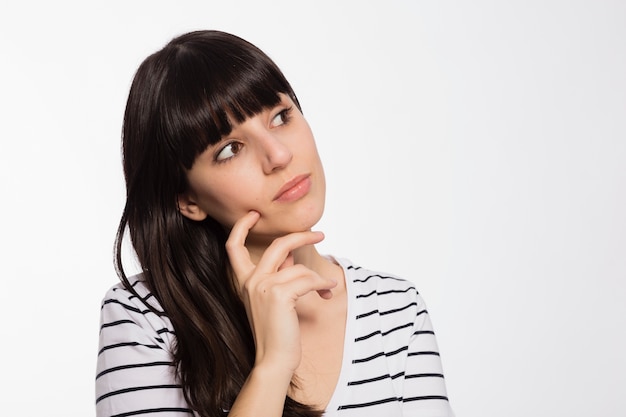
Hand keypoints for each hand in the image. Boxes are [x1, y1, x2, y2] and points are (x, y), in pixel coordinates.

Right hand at [225, 211, 337, 375]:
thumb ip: (278, 275)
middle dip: (301, 236)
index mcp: (244, 281)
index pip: (233, 247)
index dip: (241, 227)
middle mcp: (250, 281)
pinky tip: (327, 293)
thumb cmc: (276, 332)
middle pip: (277, 245)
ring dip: (318, 279)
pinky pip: (308, 280)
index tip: (253, 214)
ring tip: (328, 288)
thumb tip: (291, 258)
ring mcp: (263, 286)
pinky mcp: (279, 294)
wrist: (273, 360)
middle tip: (320, 234)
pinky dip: (322, 285)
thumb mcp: (273, 300)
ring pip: (299, 268)